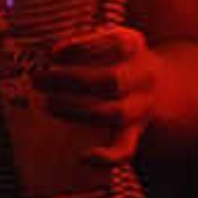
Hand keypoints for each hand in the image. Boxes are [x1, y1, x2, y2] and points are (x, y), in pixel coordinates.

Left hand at [30, 25, 158, 164]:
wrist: (160, 83)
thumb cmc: (115, 59)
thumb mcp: (106, 41)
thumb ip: (80, 45)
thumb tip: (40, 55)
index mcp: (133, 45)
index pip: (113, 43)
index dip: (83, 48)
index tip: (54, 53)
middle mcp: (142, 75)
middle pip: (111, 81)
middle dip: (71, 81)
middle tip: (38, 80)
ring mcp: (141, 105)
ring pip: (115, 113)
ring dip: (77, 111)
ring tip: (46, 105)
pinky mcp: (136, 131)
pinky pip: (127, 149)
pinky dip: (107, 157)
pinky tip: (85, 157)